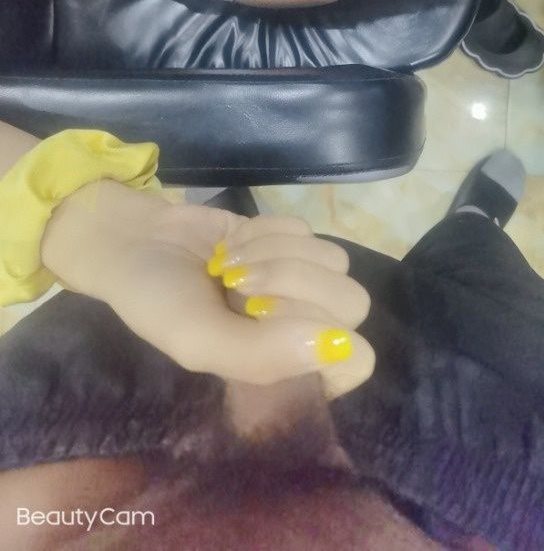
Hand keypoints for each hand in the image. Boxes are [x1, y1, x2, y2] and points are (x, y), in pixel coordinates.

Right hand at [41, 182, 374, 397]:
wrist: (133, 240)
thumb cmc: (159, 301)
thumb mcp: (198, 340)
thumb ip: (264, 354)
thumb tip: (340, 344)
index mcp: (286, 369)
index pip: (355, 362)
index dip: (322, 338)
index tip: (267, 321)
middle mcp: (303, 326)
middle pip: (352, 303)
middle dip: (292, 284)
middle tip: (238, 285)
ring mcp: (301, 278)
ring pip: (334, 260)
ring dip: (274, 255)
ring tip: (226, 265)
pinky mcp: (291, 237)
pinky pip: (306, 228)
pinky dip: (266, 231)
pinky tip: (231, 244)